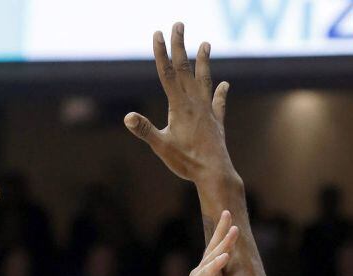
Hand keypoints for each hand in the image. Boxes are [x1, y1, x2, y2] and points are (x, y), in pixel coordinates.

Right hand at [125, 22, 234, 182]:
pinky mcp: (216, 123)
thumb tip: (127, 117)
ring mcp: (207, 111)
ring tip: (206, 43)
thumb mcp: (161, 147)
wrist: (215, 173)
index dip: (161, 53)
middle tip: (179, 24)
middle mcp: (195, 103)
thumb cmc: (187, 162)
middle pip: (186, 69)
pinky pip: (218, 103)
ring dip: (204, 61)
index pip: (168, 74)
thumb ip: (144, 130)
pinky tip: (225, 84)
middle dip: (180, 46)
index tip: (158, 34)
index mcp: (180, 106)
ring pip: (204, 80)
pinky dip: (221, 93)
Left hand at [165, 210, 237, 275]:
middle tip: (233, 229)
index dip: (214, 267)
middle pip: (208, 258)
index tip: (225, 256)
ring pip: (211, 249)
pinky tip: (227, 224)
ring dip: (220, 233)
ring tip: (228, 214)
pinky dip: (221, 237)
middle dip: (221, 244)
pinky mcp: (206, 271)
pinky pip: (214, 251)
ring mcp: (200, 272)